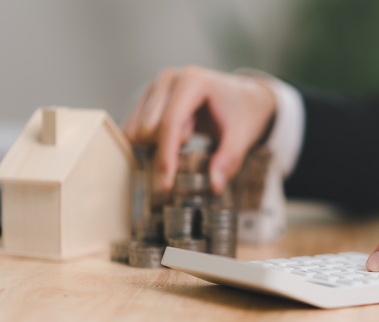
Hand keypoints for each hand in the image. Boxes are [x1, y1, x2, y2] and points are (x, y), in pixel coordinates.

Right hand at [122, 66, 275, 192]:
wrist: (243, 97)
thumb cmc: (243, 113)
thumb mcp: (243, 136)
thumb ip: (229, 160)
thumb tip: (214, 186)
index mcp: (194, 81)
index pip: (171, 123)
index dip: (166, 156)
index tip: (165, 185)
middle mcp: (170, 78)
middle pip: (150, 128)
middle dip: (166, 148)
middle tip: (193, 141)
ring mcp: (157, 85)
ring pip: (138, 129)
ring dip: (158, 144)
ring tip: (189, 134)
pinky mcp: (149, 96)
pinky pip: (135, 128)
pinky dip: (150, 142)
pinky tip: (176, 136)